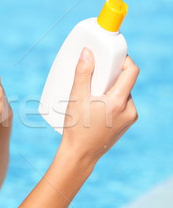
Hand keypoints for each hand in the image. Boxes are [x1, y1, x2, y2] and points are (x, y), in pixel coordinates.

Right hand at [60, 48, 138, 163]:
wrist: (80, 155)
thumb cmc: (77, 128)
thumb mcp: (76, 98)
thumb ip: (82, 73)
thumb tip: (87, 52)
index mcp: (119, 102)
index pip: (131, 71)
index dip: (123, 59)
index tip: (110, 57)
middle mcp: (129, 110)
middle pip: (125, 82)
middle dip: (111, 76)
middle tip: (94, 76)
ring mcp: (130, 118)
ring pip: (123, 93)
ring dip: (111, 89)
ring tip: (92, 94)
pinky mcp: (126, 124)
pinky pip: (123, 105)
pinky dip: (112, 100)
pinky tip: (97, 105)